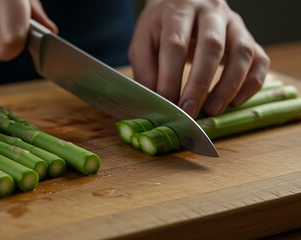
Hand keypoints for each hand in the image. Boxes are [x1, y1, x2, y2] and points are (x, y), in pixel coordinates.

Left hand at [129, 0, 269, 117]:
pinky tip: (236, 101)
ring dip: (228, 86)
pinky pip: (259, 60)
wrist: (182, 5)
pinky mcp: (248, 36)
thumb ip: (146, 71)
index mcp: (178, 10)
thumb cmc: (160, 30)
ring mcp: (233, 22)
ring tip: (212, 110)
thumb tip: (156, 102)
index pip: (176, 45)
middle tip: (189, 111)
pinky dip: (251, 83)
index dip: (171, 77)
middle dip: (199, 84)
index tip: (167, 103)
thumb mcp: (143, 44)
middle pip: (211, 46)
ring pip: (241, 52)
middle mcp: (210, 11)